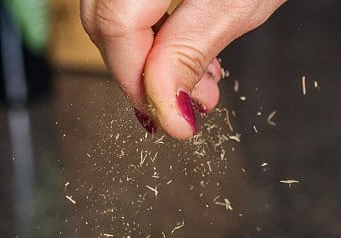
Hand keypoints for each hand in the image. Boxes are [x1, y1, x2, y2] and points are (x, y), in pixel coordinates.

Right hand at [80, 0, 286, 138]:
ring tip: (197, 77)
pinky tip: (185, 42)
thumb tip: (166, 111)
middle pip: (103, 18)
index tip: (170, 123)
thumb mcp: (237, 3)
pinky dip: (152, 26)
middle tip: (184, 104)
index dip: (136, 81)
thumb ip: (193, 51)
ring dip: (147, 54)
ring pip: (110, 8)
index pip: (115, 25)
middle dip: (141, 72)